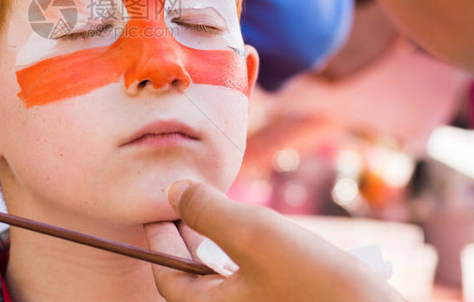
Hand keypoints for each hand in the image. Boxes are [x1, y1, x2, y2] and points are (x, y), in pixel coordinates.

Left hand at [144, 181, 403, 301]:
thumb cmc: (314, 281)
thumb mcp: (253, 233)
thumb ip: (207, 210)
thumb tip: (173, 190)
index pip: (167, 274)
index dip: (159, 236)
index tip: (159, 205)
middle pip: (194, 277)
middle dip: (189, 237)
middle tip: (187, 202)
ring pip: (224, 278)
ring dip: (220, 244)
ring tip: (223, 211)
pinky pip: (253, 283)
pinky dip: (248, 257)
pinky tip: (264, 236)